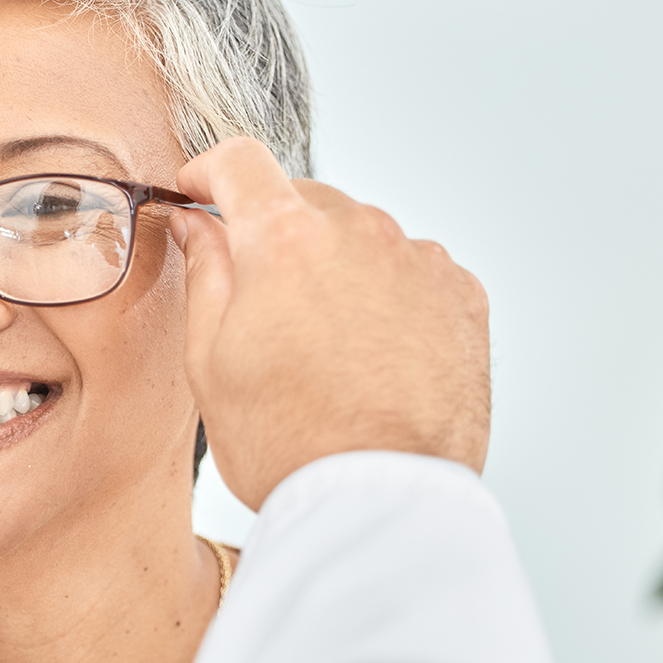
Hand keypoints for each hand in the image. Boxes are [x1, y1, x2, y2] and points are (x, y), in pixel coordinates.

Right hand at [170, 138, 489, 509]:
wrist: (381, 501)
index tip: (201, 191)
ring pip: (364, 238)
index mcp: (284, 239)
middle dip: (278, 235)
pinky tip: (375, 356)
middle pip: (306, 201)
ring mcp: (419, 260)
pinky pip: (413, 273)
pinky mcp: (463, 295)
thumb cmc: (285, 443)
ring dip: (339, 268)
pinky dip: (390, 297)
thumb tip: (198, 224)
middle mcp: (360, 230)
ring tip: (328, 346)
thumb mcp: (210, 361)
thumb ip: (205, 273)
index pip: (240, 161)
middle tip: (264, 303)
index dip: (211, 171)